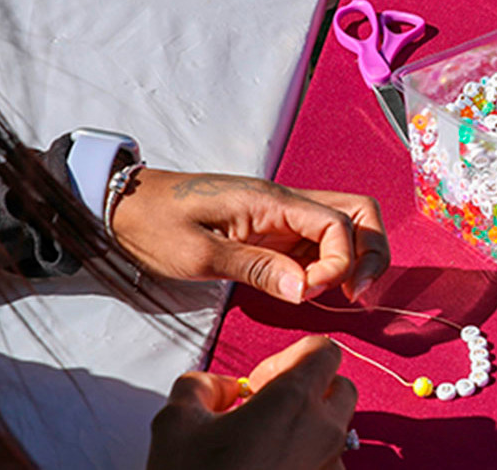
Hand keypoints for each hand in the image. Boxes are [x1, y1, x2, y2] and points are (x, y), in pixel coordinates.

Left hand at [110, 169, 389, 302]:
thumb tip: (306, 290)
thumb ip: (256, 269)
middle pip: (358, 212)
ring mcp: (283, 215)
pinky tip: (314, 290)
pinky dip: (331, 265)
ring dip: (355, 258)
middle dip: (370, 252)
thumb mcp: (199, 254)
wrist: (126, 206)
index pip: (338, 224)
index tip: (310, 293)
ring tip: (341, 294)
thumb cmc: (156, 225)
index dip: (340, 264)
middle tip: (355, 293)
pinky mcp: (273, 230)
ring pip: (345, 225)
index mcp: (272, 201)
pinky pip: (319, 242)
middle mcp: (286, 202)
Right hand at [147, 336, 356, 469]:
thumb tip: (218, 388)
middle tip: (264, 406)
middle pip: (340, 388)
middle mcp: (323, 433)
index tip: (260, 380)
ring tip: (261, 444)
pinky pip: (326, 465)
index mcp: (294, 401)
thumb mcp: (175, 421)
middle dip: (309, 388)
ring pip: (335, 431)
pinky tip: (264, 469)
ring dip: (306, 427)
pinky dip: (304, 460)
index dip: (291, 356)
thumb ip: (199, 386)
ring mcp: (328, 469)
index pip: (324, 351)